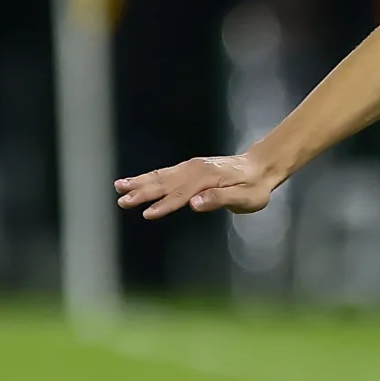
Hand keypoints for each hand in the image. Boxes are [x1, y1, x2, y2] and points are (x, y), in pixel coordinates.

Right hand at [115, 152, 278, 218]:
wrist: (260, 167)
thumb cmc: (255, 187)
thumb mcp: (246, 198)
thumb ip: (220, 200)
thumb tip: (195, 204)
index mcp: (208, 178)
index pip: (183, 194)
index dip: (165, 205)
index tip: (147, 213)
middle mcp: (196, 169)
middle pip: (166, 183)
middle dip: (143, 192)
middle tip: (122, 201)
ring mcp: (191, 167)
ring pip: (161, 176)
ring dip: (140, 183)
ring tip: (119, 188)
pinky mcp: (189, 168)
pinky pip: (165, 173)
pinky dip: (148, 177)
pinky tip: (134, 182)